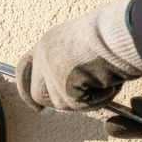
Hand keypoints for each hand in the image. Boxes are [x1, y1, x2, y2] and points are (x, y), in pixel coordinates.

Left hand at [16, 0, 141, 110]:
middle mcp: (43, 59)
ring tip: (103, 82)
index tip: (35, 105)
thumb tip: (68, 83)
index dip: (26, 89)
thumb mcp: (79, 41)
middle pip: (38, 94)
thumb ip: (66, 59)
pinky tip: (108, 84)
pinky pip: (79, 105)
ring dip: (81, 100)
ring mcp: (52, 75)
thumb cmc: (110, 35)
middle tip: (78, 100)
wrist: (118, 36)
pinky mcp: (65, 89)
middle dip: (58, 100)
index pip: (24, 69)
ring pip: (61, 103)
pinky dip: (96, 100)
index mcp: (46, 44)